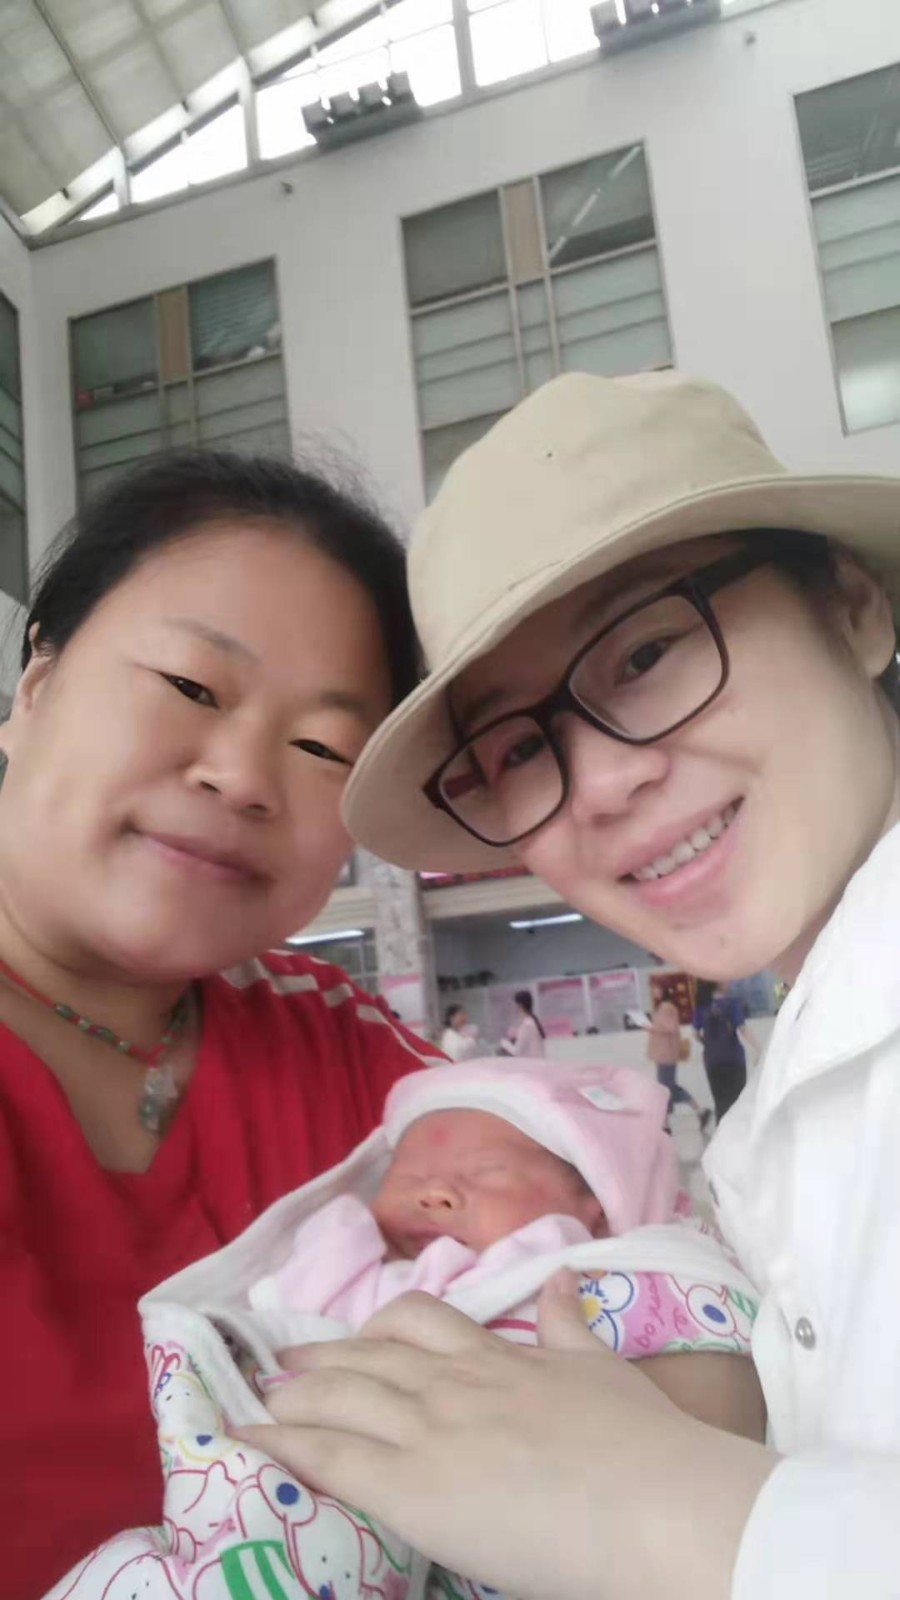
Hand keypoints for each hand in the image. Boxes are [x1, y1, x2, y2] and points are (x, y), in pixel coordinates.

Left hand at [240, 1281, 774, 1599]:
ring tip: (262, 1399)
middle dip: (323, 1361)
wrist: (656, 1502)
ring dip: (295, 1398)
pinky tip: (251, 1441)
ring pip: (342, 1399)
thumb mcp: (604, 1367)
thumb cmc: (644, 1445)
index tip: (354, 1336)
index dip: (378, 1329)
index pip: (422, 1323)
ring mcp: (430, 1431)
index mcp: (500, 1359)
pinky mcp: (414, 1488)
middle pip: (370, 1357)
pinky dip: (285, 1446)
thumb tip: (562, 1276)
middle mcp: (455, 1383)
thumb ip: (569, 1323)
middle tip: (284, 1365)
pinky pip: (333, 1459)